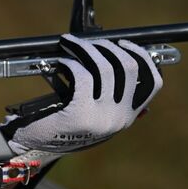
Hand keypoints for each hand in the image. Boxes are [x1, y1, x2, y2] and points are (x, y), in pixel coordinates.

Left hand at [4, 35, 162, 161]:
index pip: (153, 83)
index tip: (126, 44)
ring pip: (104, 68)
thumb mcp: (93, 114)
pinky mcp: (80, 113)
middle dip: (108, 47)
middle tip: (90, 41)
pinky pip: (83, 75)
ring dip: (86, 49)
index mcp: (127, 118)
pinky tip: (62, 61)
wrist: (34, 147)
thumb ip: (111, 96)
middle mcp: (120, 119)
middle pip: (128, 68)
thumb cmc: (60, 124)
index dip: (142, 57)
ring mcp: (102, 117)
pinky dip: (71, 63)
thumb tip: (124, 59)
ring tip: (71, 44)